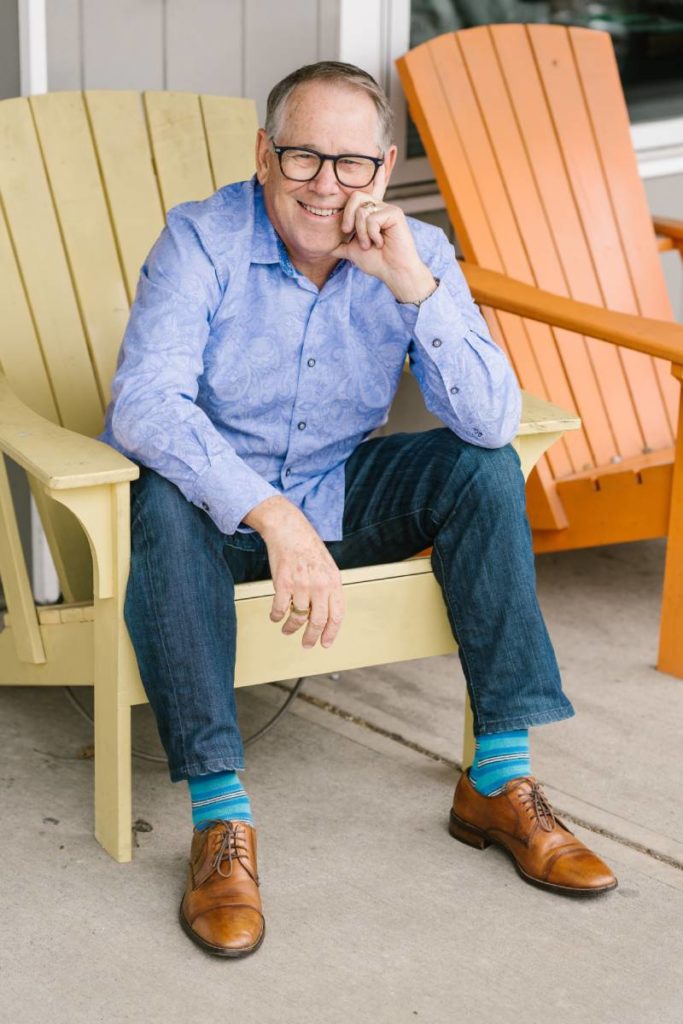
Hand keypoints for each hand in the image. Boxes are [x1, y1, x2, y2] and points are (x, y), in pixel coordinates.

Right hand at [244, 496, 344, 648]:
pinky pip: (279, 609)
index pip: (337, 615)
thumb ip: (329, 589)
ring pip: (298, 617)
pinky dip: (276, 616)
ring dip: (291, 627)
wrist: (289, 529)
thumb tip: (327, 613)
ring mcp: (301, 585)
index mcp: (334, 582)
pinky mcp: (283, 583)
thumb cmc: (307, 547)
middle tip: (307, 645)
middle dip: (311, 637)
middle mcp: (320, 586)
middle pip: (318, 621)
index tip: (325, 643)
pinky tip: (275, 617)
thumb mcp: (327, 567)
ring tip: (287, 630)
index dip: (331, 632)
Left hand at [331, 193, 437, 303]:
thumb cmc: (377, 262)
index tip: (347, 229)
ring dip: (362, 233)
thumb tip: (324, 246)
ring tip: (370, 244)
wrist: (393, 272)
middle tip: (349, 232)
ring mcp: (388, 209)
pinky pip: (372, 218)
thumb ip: (340, 245)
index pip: (354, 198)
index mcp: (370, 213)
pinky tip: (381, 243)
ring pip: (362, 211)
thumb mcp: (352, 251)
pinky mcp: (395, 213)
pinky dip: (372, 234)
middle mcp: (379, 207)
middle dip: (348, 216)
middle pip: (355, 196)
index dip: (347, 210)